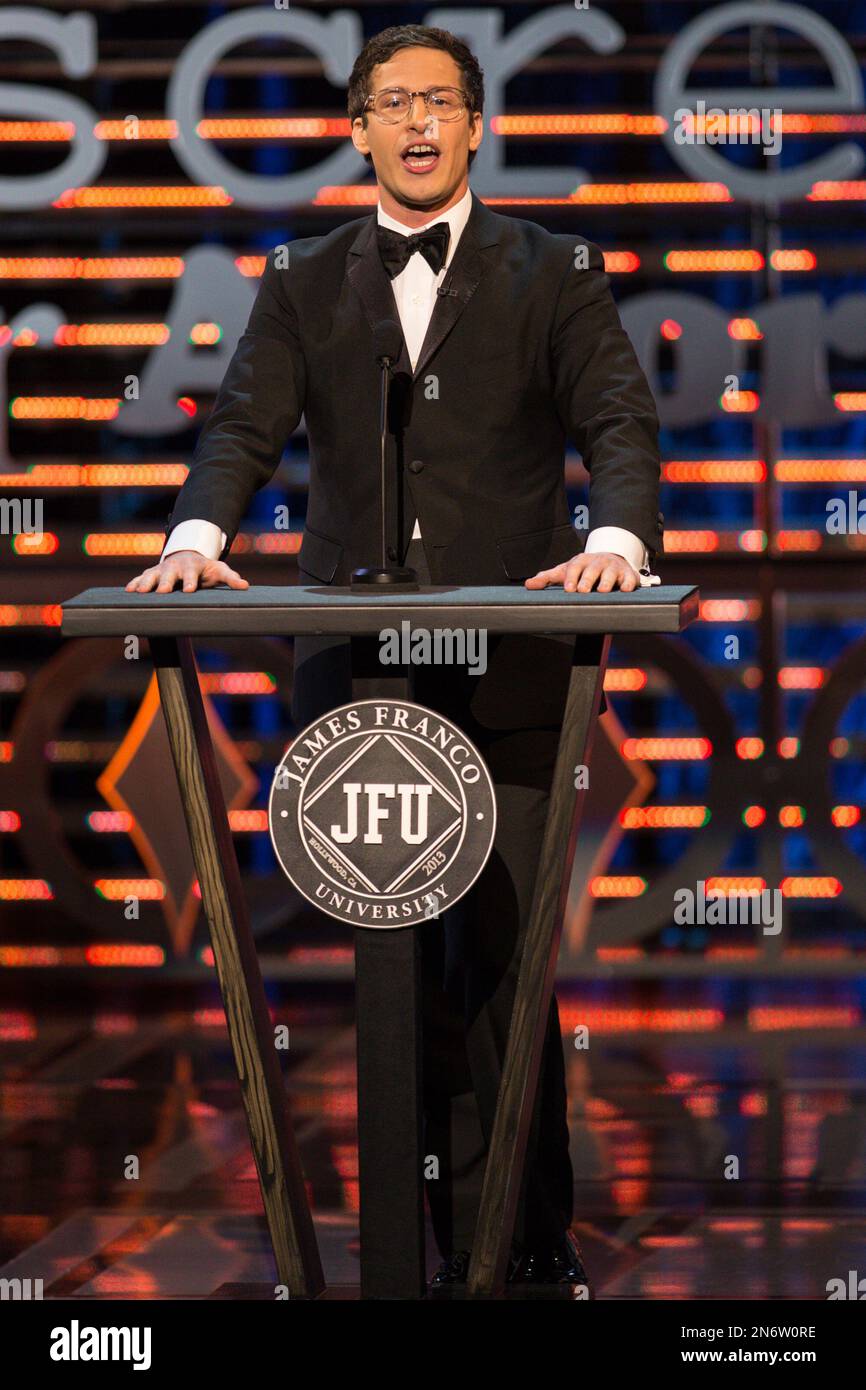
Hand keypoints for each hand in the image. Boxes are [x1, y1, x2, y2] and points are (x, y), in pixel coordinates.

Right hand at [125, 550, 248, 593]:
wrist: (189, 556)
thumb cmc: (206, 568)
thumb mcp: (220, 570)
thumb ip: (231, 578)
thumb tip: (245, 586)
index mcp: (192, 567)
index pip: (192, 575)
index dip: (190, 581)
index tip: (189, 590)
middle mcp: (175, 567)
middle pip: (169, 575)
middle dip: (165, 583)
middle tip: (161, 592)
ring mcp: (162, 569)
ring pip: (152, 575)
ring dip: (146, 583)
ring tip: (139, 592)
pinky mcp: (152, 573)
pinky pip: (142, 577)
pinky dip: (135, 583)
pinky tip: (129, 591)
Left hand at [525, 550, 638, 593]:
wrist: (610, 559)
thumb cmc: (583, 570)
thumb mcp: (565, 571)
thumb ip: (547, 578)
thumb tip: (528, 585)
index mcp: (581, 561)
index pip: (574, 568)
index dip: (571, 577)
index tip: (569, 589)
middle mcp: (597, 562)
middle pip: (592, 570)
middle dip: (588, 579)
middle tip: (583, 591)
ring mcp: (613, 567)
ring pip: (611, 573)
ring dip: (607, 581)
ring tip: (603, 591)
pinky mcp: (628, 575)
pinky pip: (630, 579)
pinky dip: (629, 583)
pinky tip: (626, 590)